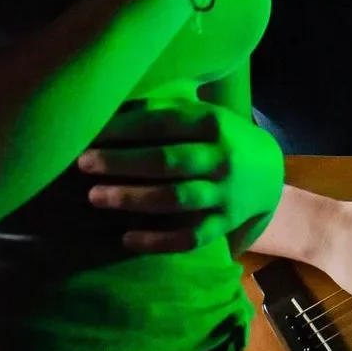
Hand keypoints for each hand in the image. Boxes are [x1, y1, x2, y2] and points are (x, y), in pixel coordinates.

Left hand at [78, 99, 283, 255]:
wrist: (268, 174)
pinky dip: (158, 241)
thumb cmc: (220, 139)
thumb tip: (111, 109)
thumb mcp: (203, 115)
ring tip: (96, 197)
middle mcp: (221, 158)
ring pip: (176, 199)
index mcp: (213, 123)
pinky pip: (190, 237)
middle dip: (122, 162)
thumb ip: (165, 111)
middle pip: (167, 160)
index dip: (124, 128)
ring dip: (133, 198)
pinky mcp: (223, 225)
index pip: (163, 123)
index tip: (90, 134)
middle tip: (83, 164)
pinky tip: (127, 239)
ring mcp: (224, 194)